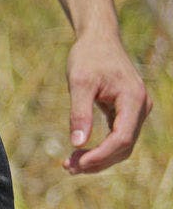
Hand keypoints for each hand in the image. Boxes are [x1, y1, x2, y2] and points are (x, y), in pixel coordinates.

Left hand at [64, 31, 150, 173]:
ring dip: (98, 158)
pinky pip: (118, 137)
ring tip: (69, 165)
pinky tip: (80, 154)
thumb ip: (79, 113)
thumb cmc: (88, 57)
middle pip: (123, 146)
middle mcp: (140, 107)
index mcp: (133, 99)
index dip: (101, 155)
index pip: (122, 138)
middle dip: (97, 161)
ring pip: (122, 146)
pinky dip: (101, 148)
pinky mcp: (127, 112)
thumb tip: (77, 143)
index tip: (78, 163)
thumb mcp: (79, 82)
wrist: (98, 40)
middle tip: (67, 168)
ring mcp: (136, 111)